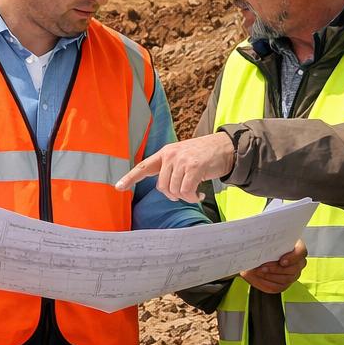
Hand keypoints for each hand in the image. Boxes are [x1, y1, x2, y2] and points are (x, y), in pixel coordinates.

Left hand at [115, 132, 235, 201]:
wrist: (225, 147)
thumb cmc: (204, 155)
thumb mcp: (182, 156)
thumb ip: (170, 169)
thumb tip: (164, 189)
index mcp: (165, 153)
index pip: (143, 166)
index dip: (130, 178)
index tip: (118, 187)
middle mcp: (171, 155)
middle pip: (161, 186)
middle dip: (172, 195)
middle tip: (185, 194)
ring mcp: (182, 160)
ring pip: (174, 190)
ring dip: (185, 197)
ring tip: (194, 193)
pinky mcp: (194, 167)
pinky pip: (186, 191)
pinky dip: (192, 197)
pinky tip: (200, 194)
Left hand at [241, 239, 306, 293]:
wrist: (252, 258)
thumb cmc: (259, 247)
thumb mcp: (261, 243)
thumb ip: (264, 244)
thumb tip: (260, 249)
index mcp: (295, 247)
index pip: (301, 252)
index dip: (293, 257)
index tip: (281, 261)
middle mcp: (297, 262)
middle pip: (294, 269)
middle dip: (276, 269)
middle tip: (263, 267)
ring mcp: (292, 274)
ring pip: (286, 279)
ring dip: (269, 275)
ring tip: (257, 271)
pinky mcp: (283, 284)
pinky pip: (277, 286)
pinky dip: (265, 282)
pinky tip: (257, 277)